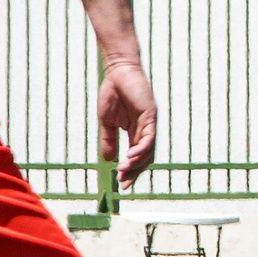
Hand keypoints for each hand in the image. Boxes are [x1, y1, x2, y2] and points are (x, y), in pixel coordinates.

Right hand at [98, 58, 157, 189]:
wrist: (117, 72)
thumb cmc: (113, 93)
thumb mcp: (107, 122)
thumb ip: (109, 141)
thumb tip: (109, 161)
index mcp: (136, 132)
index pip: (137, 157)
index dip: (131, 171)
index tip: (121, 184)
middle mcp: (146, 130)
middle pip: (145, 157)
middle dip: (135, 172)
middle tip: (123, 183)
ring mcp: (150, 123)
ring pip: (148, 150)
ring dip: (136, 163)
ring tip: (124, 172)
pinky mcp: (150, 114)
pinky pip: (149, 136)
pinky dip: (141, 148)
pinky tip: (130, 156)